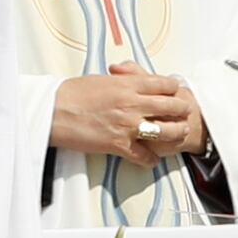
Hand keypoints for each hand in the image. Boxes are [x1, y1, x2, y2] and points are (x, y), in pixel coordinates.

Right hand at [52, 71, 202, 163]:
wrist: (52, 111)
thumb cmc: (72, 93)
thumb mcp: (102, 79)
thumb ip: (123, 80)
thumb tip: (132, 78)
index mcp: (129, 85)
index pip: (166, 84)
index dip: (175, 89)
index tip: (176, 93)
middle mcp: (133, 104)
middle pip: (173, 107)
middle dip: (182, 111)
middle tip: (185, 115)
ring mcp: (127, 125)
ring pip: (166, 131)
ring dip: (175, 134)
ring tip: (177, 136)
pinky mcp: (118, 144)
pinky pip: (144, 155)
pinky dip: (150, 159)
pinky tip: (152, 159)